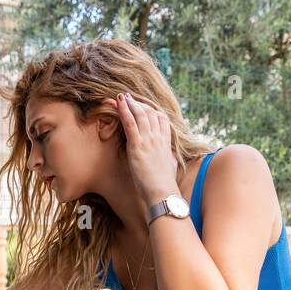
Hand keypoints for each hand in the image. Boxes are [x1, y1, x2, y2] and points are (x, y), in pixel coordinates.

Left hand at [103, 92, 180, 220]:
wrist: (163, 192)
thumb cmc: (166, 184)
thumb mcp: (172, 166)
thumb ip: (170, 157)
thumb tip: (173, 156)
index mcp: (166, 142)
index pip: (160, 118)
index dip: (150, 110)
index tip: (142, 106)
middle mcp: (158, 138)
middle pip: (149, 113)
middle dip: (137, 103)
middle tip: (127, 97)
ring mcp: (148, 140)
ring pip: (139, 115)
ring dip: (129, 103)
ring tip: (120, 96)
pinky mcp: (137, 146)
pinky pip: (130, 123)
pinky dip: (124, 110)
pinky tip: (117, 102)